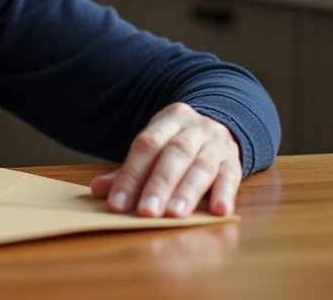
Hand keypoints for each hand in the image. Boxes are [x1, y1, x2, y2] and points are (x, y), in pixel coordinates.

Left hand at [90, 103, 241, 217]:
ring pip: (202, 166)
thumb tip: (98, 189)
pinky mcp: (234, 162)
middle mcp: (195, 128)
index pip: (146, 144)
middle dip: (159, 184)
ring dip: (188, 191)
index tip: (117, 204)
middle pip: (175, 154)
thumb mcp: (153, 148)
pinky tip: (218, 210)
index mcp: (169, 119)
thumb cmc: (177, 144)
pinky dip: (225, 193)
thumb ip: (128, 170)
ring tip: (175, 214)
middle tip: (146, 211)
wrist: (219, 126)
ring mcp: (218, 144)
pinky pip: (232, 176)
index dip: (131, 174)